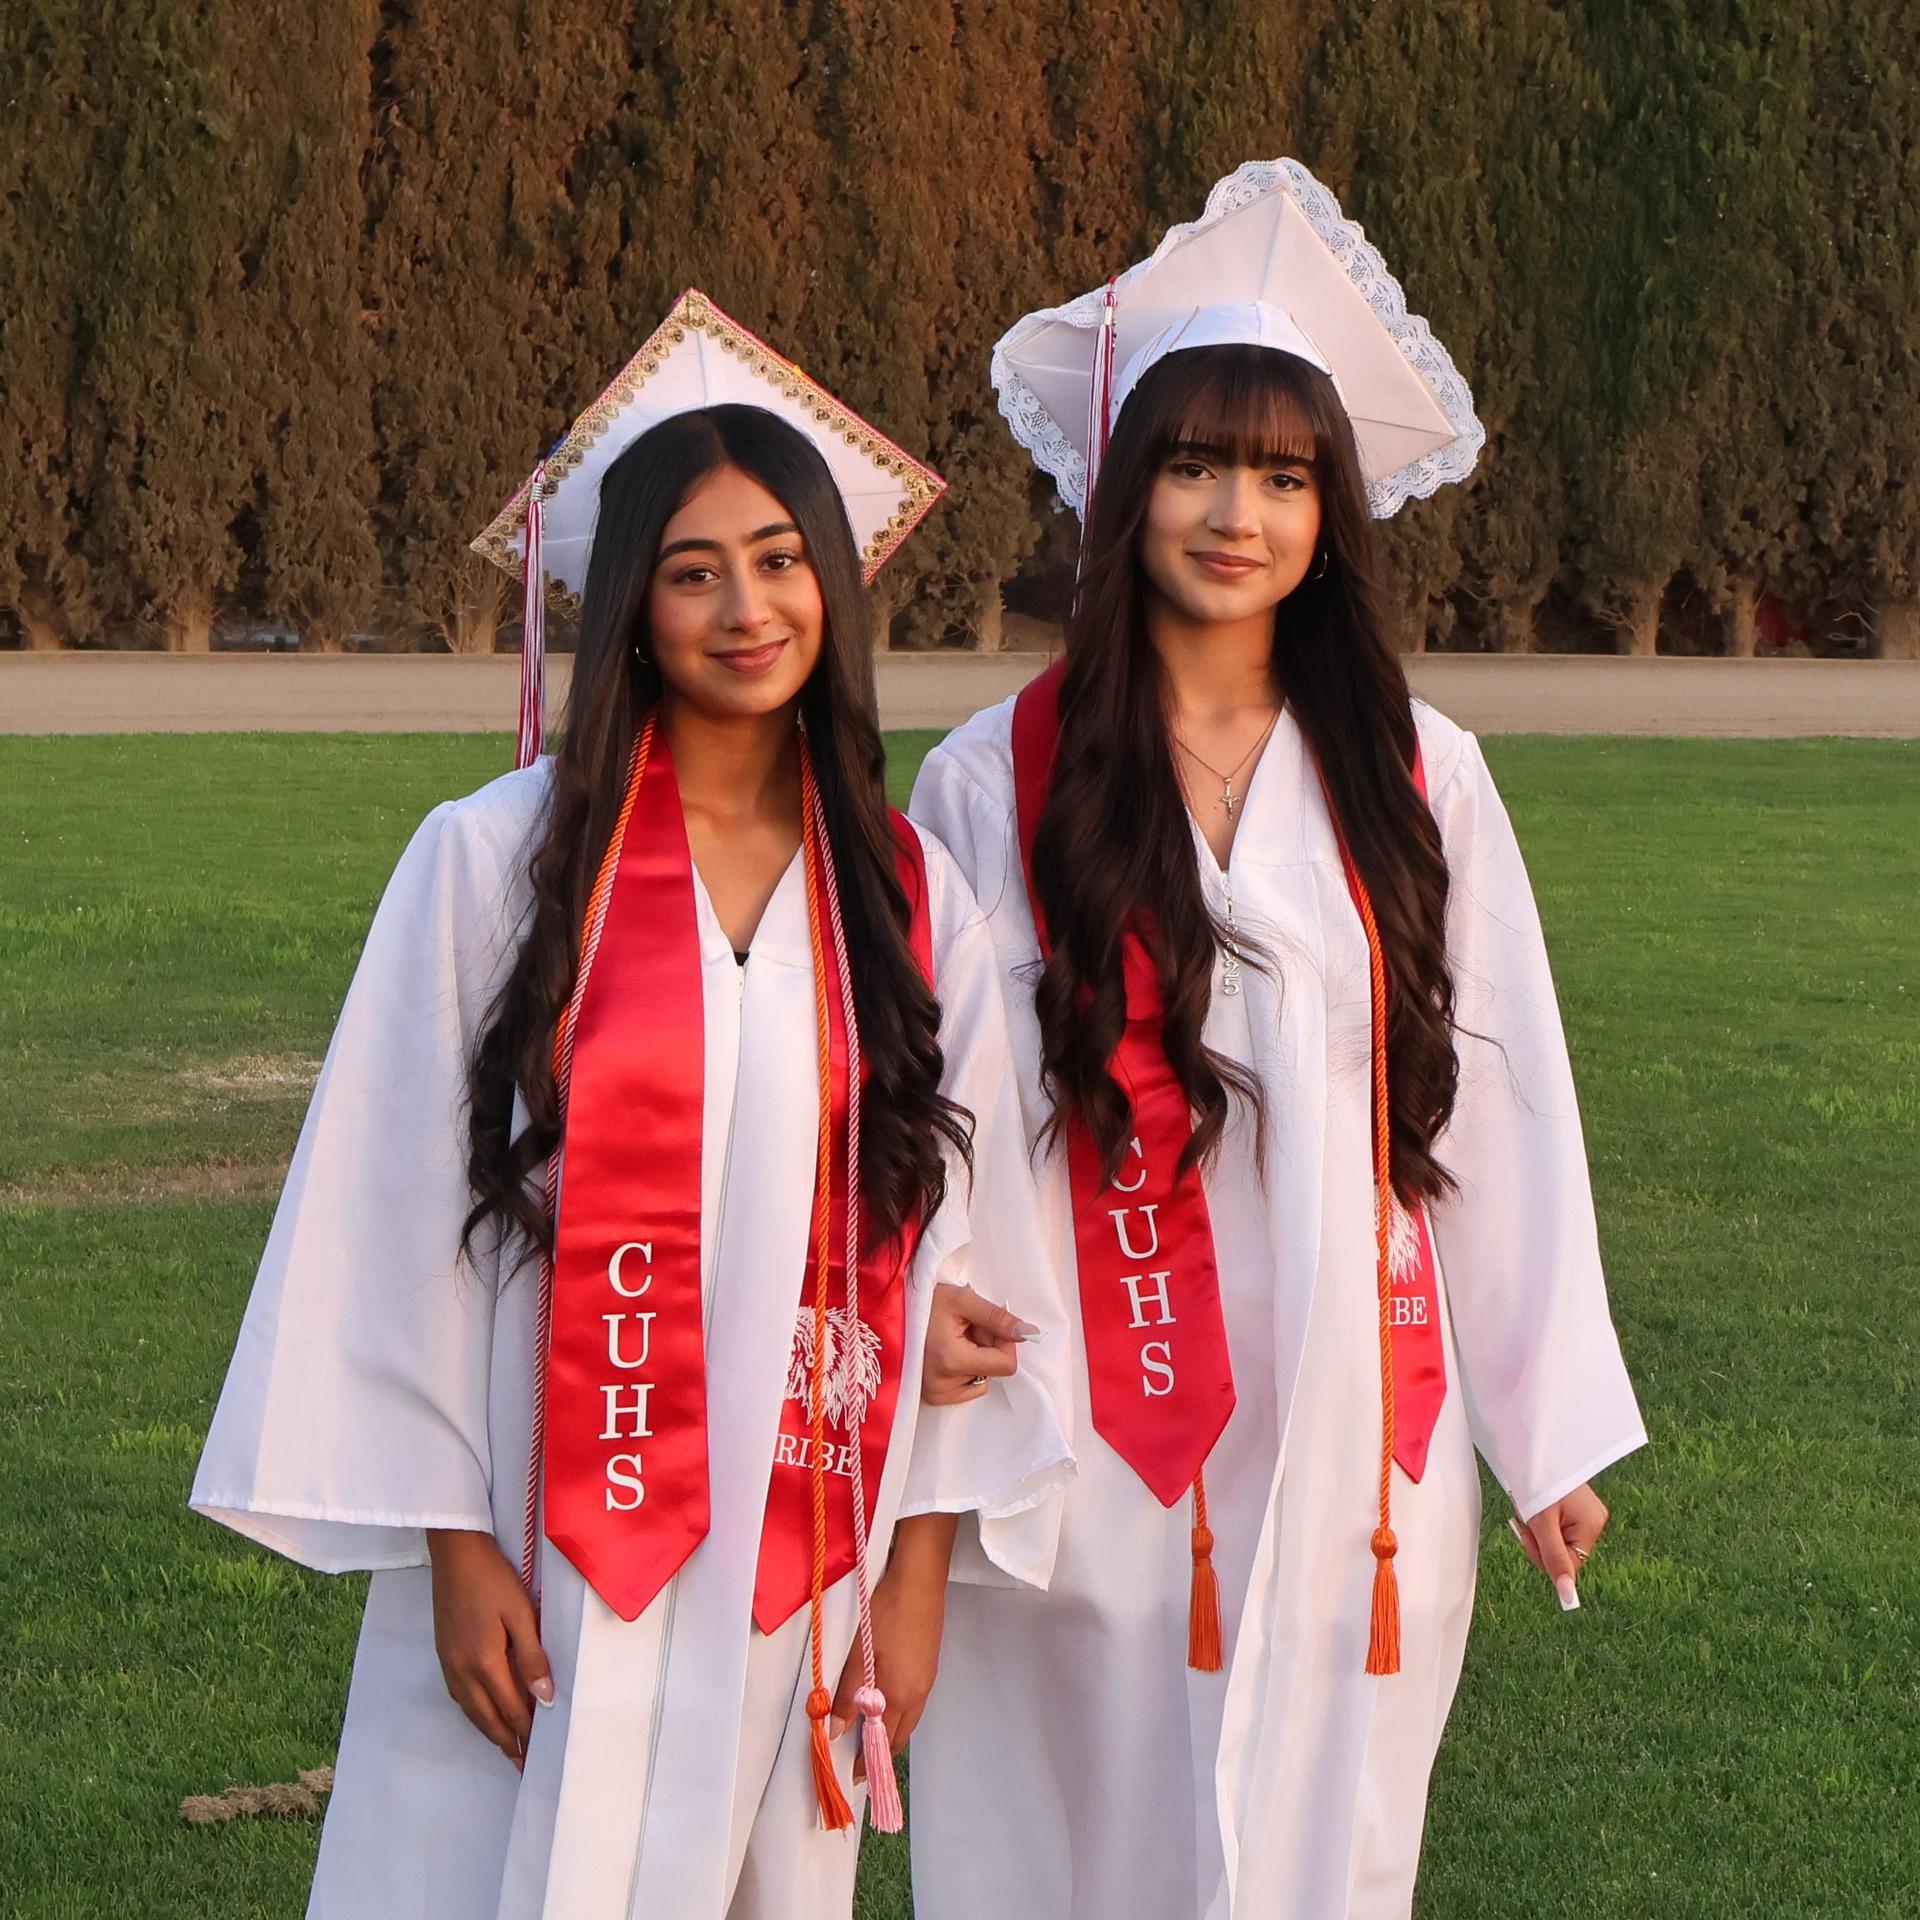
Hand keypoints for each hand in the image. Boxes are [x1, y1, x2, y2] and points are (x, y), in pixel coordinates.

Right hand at [426, 1528, 552, 1769]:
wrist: (455, 1555)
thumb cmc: (493, 1579)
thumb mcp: (521, 1613)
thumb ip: (532, 1657)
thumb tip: (544, 1698)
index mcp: (484, 1664)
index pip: (511, 1709)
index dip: (527, 1731)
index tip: (541, 1753)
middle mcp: (462, 1673)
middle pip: (488, 1719)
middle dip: (508, 1744)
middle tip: (524, 1766)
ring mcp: (449, 1666)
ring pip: (472, 1712)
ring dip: (491, 1733)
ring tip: (508, 1749)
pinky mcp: (443, 1657)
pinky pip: (461, 1699)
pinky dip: (476, 1715)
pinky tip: (485, 1716)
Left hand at [830, 1512, 958, 1775]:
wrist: (920, 1577)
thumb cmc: (887, 1613)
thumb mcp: (861, 1653)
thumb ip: (848, 1693)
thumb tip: (836, 1731)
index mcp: (901, 1696)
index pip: (883, 1743)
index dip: (868, 1763)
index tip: (851, 1777)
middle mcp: (918, 1693)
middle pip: (899, 1736)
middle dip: (879, 1753)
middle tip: (856, 1761)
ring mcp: (927, 1679)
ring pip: (907, 1719)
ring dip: (887, 1732)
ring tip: (865, 1735)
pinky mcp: (928, 1664)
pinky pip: (912, 1702)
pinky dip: (896, 1712)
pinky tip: (882, 1702)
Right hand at [923, 1281, 1037, 1405]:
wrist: (892, 1311)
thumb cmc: (926, 1302)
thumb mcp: (963, 1300)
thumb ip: (998, 1318)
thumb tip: (1030, 1333)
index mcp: (951, 1361)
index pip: (1006, 1365)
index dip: (1005, 1342)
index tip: (989, 1324)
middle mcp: (943, 1385)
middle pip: (994, 1371)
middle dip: (988, 1347)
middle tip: (964, 1328)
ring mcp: (937, 1394)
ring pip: (982, 1379)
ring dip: (976, 1358)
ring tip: (952, 1339)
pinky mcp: (934, 1398)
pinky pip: (968, 1388)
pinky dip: (965, 1370)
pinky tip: (947, 1353)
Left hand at [1508, 1482, 1609, 1610]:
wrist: (1531, 1448)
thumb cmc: (1537, 1483)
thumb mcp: (1542, 1524)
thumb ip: (1554, 1559)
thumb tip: (1568, 1597)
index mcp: (1592, 1525)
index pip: (1569, 1564)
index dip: (1545, 1557)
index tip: (1528, 1535)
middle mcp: (1594, 1521)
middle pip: (1561, 1554)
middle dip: (1538, 1541)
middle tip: (1525, 1518)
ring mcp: (1584, 1515)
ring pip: (1555, 1541)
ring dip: (1536, 1530)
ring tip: (1529, 1507)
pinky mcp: (1573, 1509)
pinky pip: (1554, 1528)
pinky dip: (1539, 1521)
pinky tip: (1533, 1506)